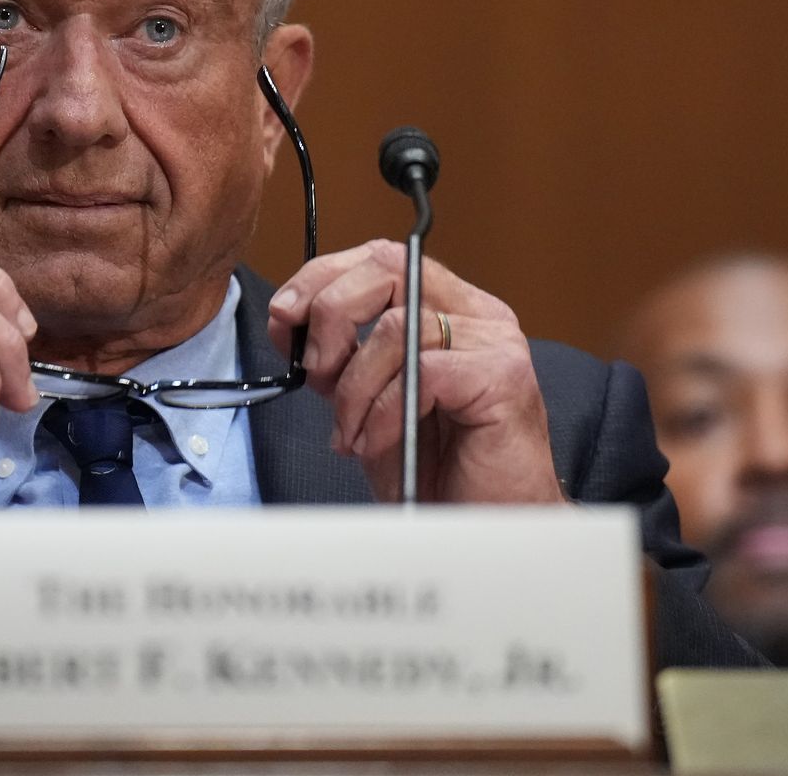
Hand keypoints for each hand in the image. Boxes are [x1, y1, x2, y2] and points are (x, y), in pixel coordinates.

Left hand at [266, 239, 565, 504]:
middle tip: (316, 374)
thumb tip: (290, 320)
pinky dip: (383, 411)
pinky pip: (419, 372)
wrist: (479, 529)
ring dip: (353, 388)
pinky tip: (377, 443)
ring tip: (352, 434)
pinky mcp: (502, 377)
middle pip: (387, 268)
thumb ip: (342, 356)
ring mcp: (495, 342)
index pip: (379, 259)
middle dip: (331, 317)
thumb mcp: (369, 401)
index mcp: (448, 308)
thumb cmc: (432, 471)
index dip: (322, 279)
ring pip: (395, 327)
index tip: (285, 319)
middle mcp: (477, 313)